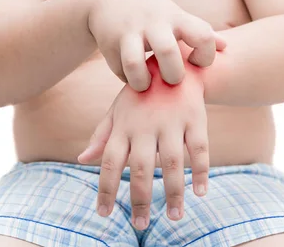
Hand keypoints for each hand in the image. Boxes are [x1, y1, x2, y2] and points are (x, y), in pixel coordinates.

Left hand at [78, 55, 208, 229]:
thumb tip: (82, 159)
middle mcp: (146, 125)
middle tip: (141, 224)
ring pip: (173, 163)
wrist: (175, 60)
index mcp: (124, 125)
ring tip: (175, 217)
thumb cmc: (142, 92)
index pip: (109, 162)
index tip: (103, 213)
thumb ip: (102, 135)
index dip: (105, 189)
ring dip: (175, 192)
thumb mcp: (119, 108)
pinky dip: (202, 171)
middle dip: (140, 199)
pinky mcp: (196, 118)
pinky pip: (200, 149)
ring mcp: (172, 121)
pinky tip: (201, 193)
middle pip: (140, 168)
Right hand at [87, 0, 225, 90]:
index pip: (203, 36)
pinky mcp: (110, 44)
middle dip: (173, 74)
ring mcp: (130, 33)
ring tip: (146, 85)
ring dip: (142, 82)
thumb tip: (226, 46)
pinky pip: (120, 70)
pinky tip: (131, 76)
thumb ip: (200, 32)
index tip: (195, 61)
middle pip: (167, 52)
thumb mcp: (176, 16)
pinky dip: (127, 78)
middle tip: (172, 79)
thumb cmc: (153, 13)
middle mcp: (153, 23)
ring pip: (135, 63)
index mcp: (176, 18)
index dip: (206, 56)